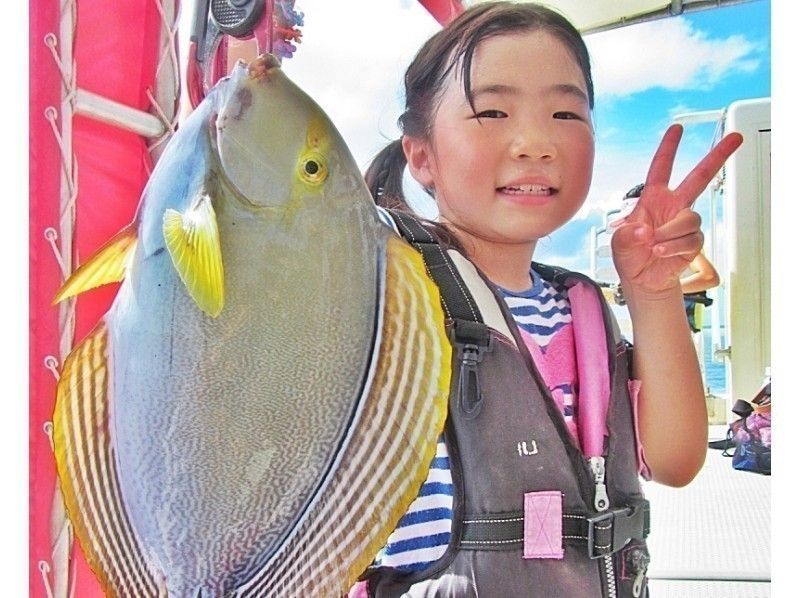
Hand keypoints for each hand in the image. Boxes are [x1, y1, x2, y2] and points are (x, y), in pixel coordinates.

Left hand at [611, 124, 742, 295]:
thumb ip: (627, 234)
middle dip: (717, 156)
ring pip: (690, 218)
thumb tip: (644, 231)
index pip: (661, 168)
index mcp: (652, 198)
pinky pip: (690, 239)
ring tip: (654, 244)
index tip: (677, 128)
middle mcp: (672, 206)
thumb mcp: (619, 242)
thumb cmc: (629, 256)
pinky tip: (661, 251)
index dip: (669, 148)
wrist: (642, 279)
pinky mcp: (692, 241)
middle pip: (699, 177)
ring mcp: (683, 223)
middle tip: (735, 138)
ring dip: (670, 233)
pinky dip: (673, 247)